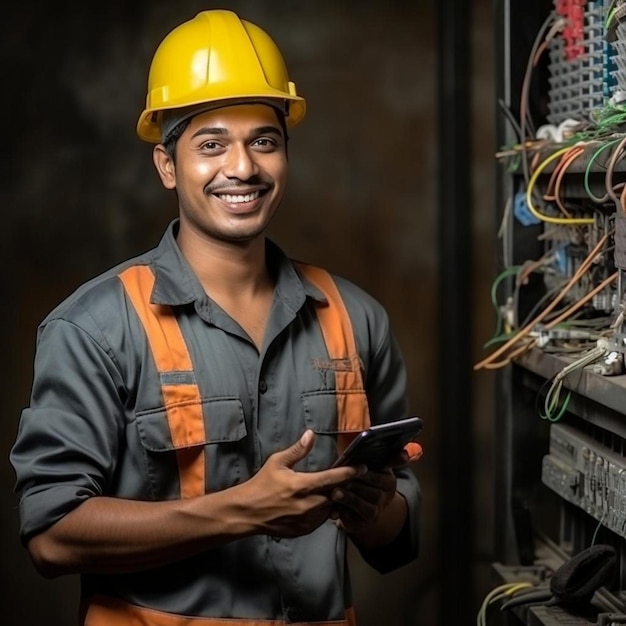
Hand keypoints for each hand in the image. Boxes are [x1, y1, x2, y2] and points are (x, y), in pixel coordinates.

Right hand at [243, 430, 359, 537]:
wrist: (247, 513)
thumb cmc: (262, 485)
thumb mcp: (277, 462)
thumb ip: (297, 450)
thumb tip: (311, 434)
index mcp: (303, 486)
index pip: (333, 478)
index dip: (350, 473)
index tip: (362, 467)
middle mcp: (308, 505)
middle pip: (337, 495)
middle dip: (346, 487)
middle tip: (353, 478)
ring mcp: (307, 520)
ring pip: (332, 509)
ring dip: (336, 500)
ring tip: (339, 490)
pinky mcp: (304, 530)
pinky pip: (322, 520)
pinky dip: (325, 511)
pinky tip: (322, 503)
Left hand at [329, 449, 408, 535]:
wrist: (363, 506)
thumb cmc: (366, 480)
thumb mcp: (377, 468)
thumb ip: (389, 458)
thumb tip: (405, 454)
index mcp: (389, 483)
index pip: (381, 479)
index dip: (369, 475)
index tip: (361, 467)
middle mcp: (383, 500)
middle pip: (373, 493)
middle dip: (357, 486)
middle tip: (343, 479)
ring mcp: (373, 513)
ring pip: (363, 507)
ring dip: (349, 499)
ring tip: (335, 493)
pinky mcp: (360, 524)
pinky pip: (352, 519)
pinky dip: (342, 512)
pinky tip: (332, 507)